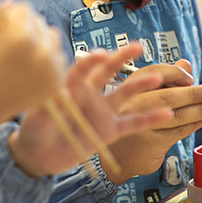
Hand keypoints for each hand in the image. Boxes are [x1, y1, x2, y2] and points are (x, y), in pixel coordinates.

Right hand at [0, 1, 65, 136]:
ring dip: (39, 40)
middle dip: (25, 27)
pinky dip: (47, 57)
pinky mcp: (56, 79)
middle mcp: (40, 49)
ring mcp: (51, 66)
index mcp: (19, 35)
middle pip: (39, 21)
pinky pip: (58, 56)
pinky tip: (31, 66)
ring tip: (23, 54)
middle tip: (12, 44)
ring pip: (52, 36)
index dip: (11, 17)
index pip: (24, 9)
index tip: (4, 28)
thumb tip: (12, 3)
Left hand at [8, 43, 173, 177]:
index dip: (91, 61)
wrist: (38, 156)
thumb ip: (50, 107)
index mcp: (69, 85)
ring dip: (139, 85)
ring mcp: (101, 112)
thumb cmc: (34, 130)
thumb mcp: (36, 118)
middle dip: (121, 58)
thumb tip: (62, 92)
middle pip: (107, 72)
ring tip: (157, 77)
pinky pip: (131, 123)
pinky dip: (149, 119)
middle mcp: (88, 94)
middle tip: (137, 46)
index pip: (82, 69)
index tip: (100, 55)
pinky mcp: (109, 131)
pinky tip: (167, 114)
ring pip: (123, 94)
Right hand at [102, 59, 201, 183]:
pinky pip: (177, 131)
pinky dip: (193, 124)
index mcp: (129, 86)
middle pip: (167, 96)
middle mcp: (131, 104)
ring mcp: (140, 125)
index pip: (155, 72)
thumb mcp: (141, 94)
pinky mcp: (150, 143)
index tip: (189, 78)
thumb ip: (164, 78)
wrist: (118, 154)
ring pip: (175, 115)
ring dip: (199, 110)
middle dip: (192, 94)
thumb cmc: (133, 118)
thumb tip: (185, 63)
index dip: (176, 73)